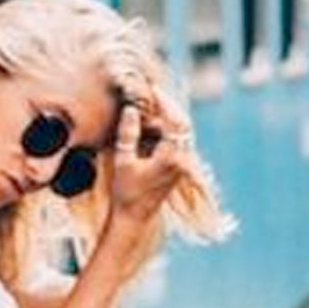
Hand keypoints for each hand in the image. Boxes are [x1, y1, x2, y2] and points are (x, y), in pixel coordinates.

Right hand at [99, 105, 183, 272]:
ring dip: (173, 116)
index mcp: (171, 158)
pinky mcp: (180, 168)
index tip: (154, 89)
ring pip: (185, 132)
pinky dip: (172, 128)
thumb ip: (129, 134)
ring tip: (157, 102)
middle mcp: (182, 160)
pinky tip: (159, 120)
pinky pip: (181, 141)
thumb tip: (132, 110)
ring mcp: (183, 165)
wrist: (134, 218)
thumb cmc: (125, 192)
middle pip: (184, 124)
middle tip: (156, 92)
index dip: (165, 103)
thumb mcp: (123, 160)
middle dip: (171, 106)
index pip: (174, 122)